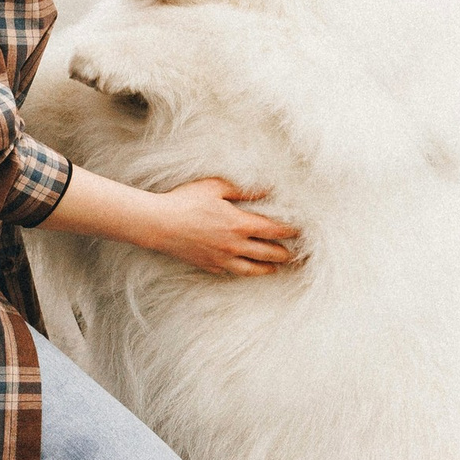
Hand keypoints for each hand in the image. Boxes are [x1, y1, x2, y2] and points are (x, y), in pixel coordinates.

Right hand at [141, 176, 301, 277]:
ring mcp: (223, 259)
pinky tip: (247, 269)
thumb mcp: (215, 187)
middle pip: (270, 253)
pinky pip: (232, 272)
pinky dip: (244, 271)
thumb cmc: (185, 201)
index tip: (301, 230)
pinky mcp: (210, 267)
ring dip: (269, 268)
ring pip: (254, 270)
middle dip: (286, 253)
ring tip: (278, 267)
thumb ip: (243, 189)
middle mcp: (235, 245)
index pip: (275, 230)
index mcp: (239, 224)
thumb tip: (267, 189)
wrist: (158, 224)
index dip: (291, 230)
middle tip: (298, 254)